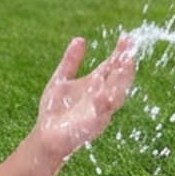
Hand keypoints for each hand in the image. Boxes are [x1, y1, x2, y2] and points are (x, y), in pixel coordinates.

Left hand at [34, 35, 135, 162]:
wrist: (45, 138)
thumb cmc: (54, 111)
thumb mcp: (61, 80)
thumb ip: (70, 61)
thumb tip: (79, 39)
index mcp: (95, 84)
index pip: (112, 65)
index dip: (121, 52)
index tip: (126, 37)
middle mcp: (102, 96)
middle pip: (120, 78)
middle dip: (126, 64)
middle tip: (130, 49)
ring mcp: (100, 111)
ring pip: (117, 95)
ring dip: (122, 80)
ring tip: (126, 63)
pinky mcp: (92, 125)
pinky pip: (102, 113)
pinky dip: (105, 102)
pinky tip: (106, 91)